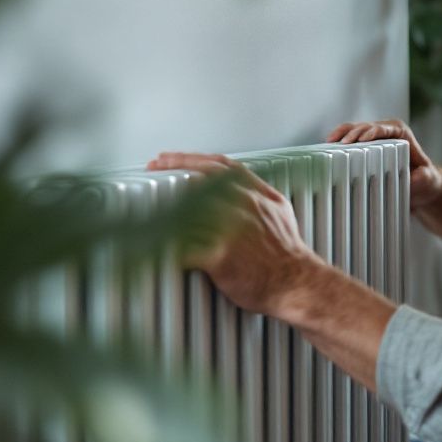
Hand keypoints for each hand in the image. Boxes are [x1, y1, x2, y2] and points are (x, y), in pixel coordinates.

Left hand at [147, 152, 326, 320]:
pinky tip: (150, 240)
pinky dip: (164, 243)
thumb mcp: (280, 212)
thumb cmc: (288, 254)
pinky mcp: (220, 255)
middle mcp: (243, 205)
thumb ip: (257, 197)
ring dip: (162, 203)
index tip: (168, 158)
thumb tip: (239, 190)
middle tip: (152, 168)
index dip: (189, 158)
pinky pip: (183, 247)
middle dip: (170, 171)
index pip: (218, 166)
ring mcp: (230, 229)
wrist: (298, 283)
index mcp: (257, 194)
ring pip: (186, 208)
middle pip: (197, 181)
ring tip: (143, 201)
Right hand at [326, 119, 441, 210]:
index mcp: (401, 132)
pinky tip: (325, 149)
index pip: (384, 128)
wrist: (420, 184)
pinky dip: (337, 142)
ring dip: (340, 135)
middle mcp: (385, 130)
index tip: (362, 139)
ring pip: (352, 130)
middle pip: (364, 127)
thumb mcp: (429, 181)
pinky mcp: (363, 145)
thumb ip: (423, 179)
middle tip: (339, 144)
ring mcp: (372, 137)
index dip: (372, 132)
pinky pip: (347, 139)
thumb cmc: (426, 180)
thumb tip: (411, 180)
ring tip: (327, 144)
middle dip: (351, 133)